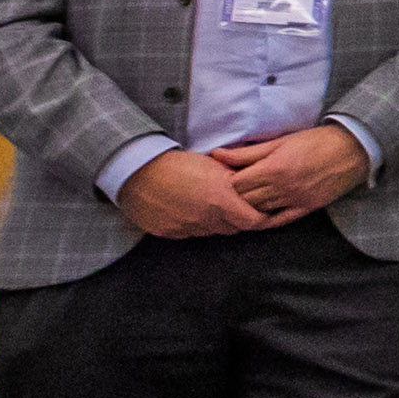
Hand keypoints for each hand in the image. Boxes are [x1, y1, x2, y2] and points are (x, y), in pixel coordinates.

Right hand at [114, 148, 272, 239]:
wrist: (137, 171)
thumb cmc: (178, 163)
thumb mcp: (214, 165)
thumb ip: (236, 179)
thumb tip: (253, 185)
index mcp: (220, 201)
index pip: (254, 221)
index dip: (261, 218)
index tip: (262, 211)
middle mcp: (205, 218)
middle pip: (233, 228)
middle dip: (238, 219)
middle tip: (235, 206)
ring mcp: (185, 228)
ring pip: (211, 232)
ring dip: (215, 222)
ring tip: (208, 205)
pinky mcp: (168, 232)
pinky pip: (189, 234)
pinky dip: (194, 225)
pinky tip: (188, 210)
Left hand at [208, 125, 372, 223]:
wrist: (353, 150)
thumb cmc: (316, 141)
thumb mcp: (280, 141)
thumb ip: (247, 152)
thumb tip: (216, 154)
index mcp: (273, 169)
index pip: (235, 184)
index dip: (229, 180)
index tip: (230, 175)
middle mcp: (282, 188)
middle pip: (245, 199)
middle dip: (237, 194)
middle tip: (237, 187)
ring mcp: (295, 200)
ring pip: (259, 211)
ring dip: (251, 205)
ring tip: (248, 197)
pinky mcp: (307, 208)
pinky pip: (279, 220)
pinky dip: (266, 219)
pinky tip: (260, 215)